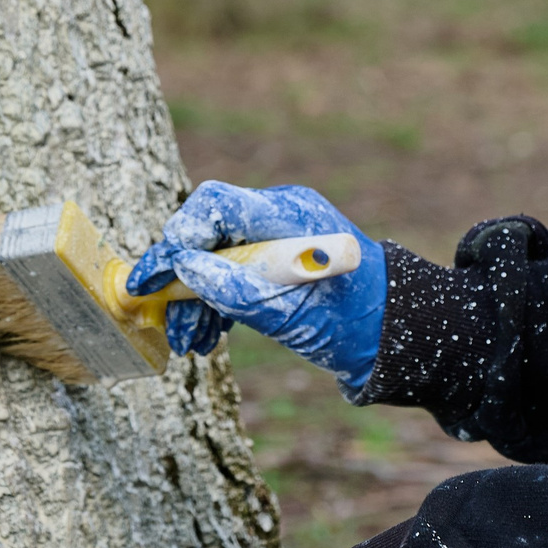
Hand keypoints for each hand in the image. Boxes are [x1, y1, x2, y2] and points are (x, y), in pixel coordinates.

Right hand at [127, 181, 387, 394]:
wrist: (391, 334)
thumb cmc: (351, 321)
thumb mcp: (290, 313)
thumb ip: (236, 290)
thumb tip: (184, 269)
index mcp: (288, 215)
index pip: (216, 204)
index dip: (180, 237)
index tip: (157, 278)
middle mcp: (276, 218)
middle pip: (207, 232)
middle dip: (181, 278)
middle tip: (164, 318)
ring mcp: (274, 239)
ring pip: (212, 257)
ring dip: (194, 299)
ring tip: (190, 344)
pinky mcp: (271, 262)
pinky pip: (228, 273)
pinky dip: (213, 304)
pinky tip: (206, 337)